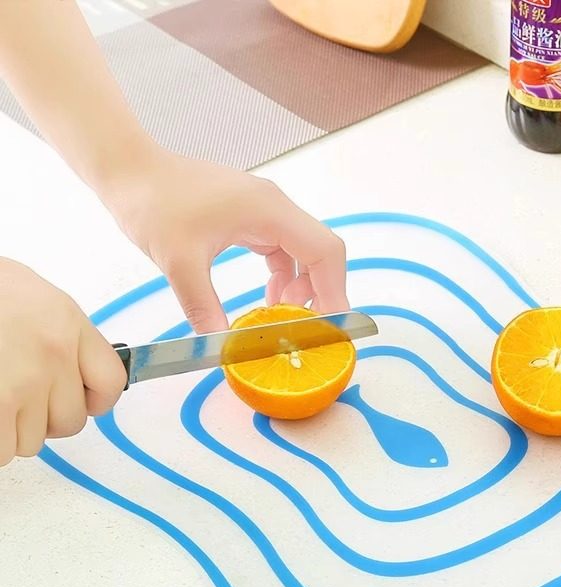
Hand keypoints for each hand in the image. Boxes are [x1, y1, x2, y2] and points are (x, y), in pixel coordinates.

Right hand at [0, 258, 126, 465]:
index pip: (110, 382)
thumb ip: (56, 335)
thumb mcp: (27, 295)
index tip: (79, 400)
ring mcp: (19, 383)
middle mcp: (51, 354)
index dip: (94, 400)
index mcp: (65, 322)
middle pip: (70, 421)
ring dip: (11, 431)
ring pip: (32, 441)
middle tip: (17, 400)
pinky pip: (2, 451)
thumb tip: (66, 374)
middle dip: (43, 419)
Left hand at [102, 147, 349, 332]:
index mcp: (269, 210)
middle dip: (321, 293)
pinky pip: (282, 250)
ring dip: (302, 287)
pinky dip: (283, 277)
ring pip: (304, 252)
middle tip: (306, 327)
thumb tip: (222, 346)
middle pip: (321, 253)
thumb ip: (204, 306)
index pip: (325, 252)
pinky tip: (268, 297)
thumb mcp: (178, 262)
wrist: (128, 169)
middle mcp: (275, 207)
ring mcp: (264, 210)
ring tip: (282, 315)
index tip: (331, 325)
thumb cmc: (153, 201)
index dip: (335, 291)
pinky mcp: (250, 216)